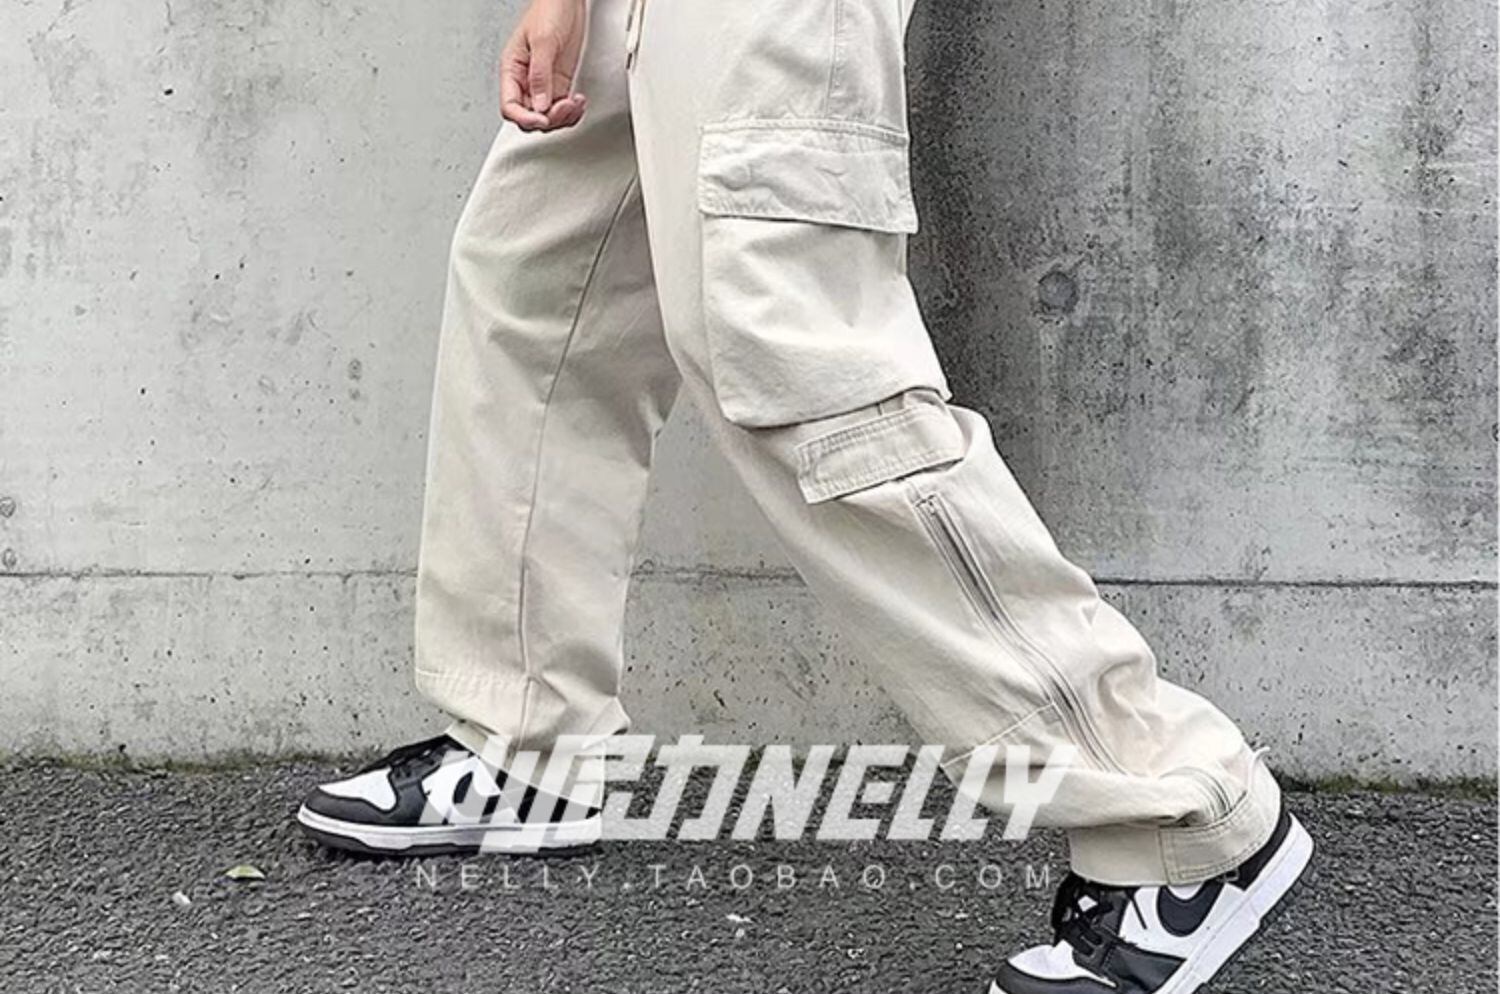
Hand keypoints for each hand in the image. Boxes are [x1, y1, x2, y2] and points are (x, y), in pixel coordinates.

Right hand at [500, 0, 588, 131]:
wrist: (567, 1)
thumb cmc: (549, 10)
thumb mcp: (543, 41)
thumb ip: (540, 75)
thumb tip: (539, 105)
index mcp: (512, 69)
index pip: (510, 106)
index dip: (524, 118)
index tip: (542, 120)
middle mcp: (526, 80)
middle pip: (529, 116)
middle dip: (548, 118)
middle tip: (565, 107)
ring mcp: (544, 84)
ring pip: (547, 115)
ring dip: (563, 117)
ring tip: (575, 104)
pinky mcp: (560, 83)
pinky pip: (562, 108)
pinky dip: (571, 111)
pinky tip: (578, 102)